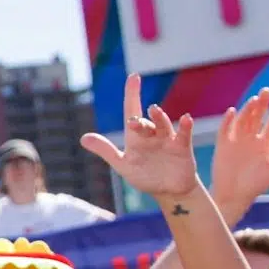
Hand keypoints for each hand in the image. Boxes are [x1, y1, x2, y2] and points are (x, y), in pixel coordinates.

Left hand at [81, 75, 201, 205]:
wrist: (168, 191)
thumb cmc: (145, 175)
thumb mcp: (123, 164)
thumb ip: (105, 150)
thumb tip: (82, 138)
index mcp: (136, 137)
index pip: (132, 111)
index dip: (132, 94)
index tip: (133, 76)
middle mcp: (152, 134)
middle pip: (146, 122)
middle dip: (140, 121)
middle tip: (132, 122)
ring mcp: (167, 139)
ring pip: (163, 125)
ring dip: (159, 118)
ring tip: (154, 111)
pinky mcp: (182, 148)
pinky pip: (183, 134)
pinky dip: (185, 127)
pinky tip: (186, 119)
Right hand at [206, 88, 268, 217]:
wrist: (233, 196)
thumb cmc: (255, 185)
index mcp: (265, 143)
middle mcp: (251, 138)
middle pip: (258, 116)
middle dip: (262, 104)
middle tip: (267, 91)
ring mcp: (237, 140)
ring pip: (243, 120)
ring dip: (247, 109)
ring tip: (254, 100)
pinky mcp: (223, 145)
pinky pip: (225, 130)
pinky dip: (228, 121)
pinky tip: (233, 112)